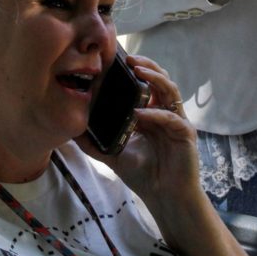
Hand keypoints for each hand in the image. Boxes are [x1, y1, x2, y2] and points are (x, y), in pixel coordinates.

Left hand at [75, 55, 199, 206]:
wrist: (164, 197)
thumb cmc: (143, 174)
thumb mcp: (112, 155)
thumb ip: (94, 143)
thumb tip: (71, 131)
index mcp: (149, 114)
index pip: (144, 85)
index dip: (133, 71)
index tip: (115, 61)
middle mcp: (164, 113)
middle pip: (160, 80)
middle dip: (146, 65)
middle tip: (128, 58)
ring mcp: (177, 121)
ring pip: (170, 90)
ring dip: (155, 78)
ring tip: (138, 70)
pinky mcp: (185, 133)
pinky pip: (170, 117)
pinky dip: (155, 113)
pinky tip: (139, 113)